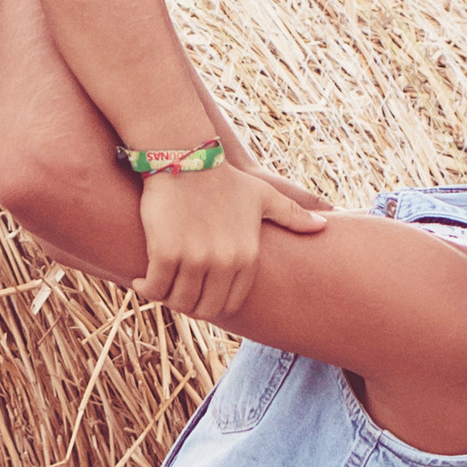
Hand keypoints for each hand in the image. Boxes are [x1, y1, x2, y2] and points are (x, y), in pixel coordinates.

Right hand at [136, 159, 328, 320]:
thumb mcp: (263, 196)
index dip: (213, 302)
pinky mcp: (166, 253)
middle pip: (204, 309)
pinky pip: (155, 288)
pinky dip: (147, 288)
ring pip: (179, 302)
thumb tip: (324, 226)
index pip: (230, 303)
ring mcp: (195, 260)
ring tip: (157, 287)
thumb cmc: (224, 179)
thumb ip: (292, 215)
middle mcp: (224, 263)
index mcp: (247, 256)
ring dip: (166, 299)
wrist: (186, 158)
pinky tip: (141, 281)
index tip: (199, 293)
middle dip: (190, 307)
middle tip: (177, 294)